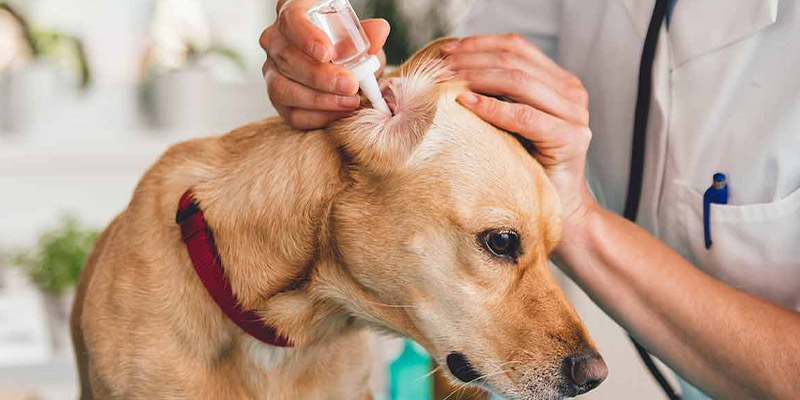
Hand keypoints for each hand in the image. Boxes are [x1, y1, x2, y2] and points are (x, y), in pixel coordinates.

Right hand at [260, 0, 388, 129]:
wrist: (341, 68)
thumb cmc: (345, 45)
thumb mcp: (357, 38)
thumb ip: (367, 36)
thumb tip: (380, 31)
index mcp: (292, 15)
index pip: (290, 20)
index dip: (306, 37)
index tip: (327, 53)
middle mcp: (275, 41)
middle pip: (287, 58)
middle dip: (321, 76)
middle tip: (351, 84)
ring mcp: (272, 71)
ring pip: (283, 89)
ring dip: (320, 100)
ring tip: (349, 101)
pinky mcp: (279, 99)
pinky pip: (291, 113)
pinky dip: (318, 117)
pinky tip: (339, 113)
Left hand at [443, 34, 596, 232]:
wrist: (561, 210)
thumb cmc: (527, 166)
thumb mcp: (510, 122)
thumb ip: (496, 95)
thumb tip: (450, 69)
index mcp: (559, 81)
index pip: (516, 47)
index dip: (479, 44)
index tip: (445, 49)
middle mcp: (572, 91)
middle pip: (515, 60)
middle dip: (472, 59)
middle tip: (440, 66)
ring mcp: (575, 113)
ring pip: (518, 82)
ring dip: (477, 78)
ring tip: (448, 81)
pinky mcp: (571, 137)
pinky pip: (524, 116)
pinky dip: (493, 107)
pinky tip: (467, 103)